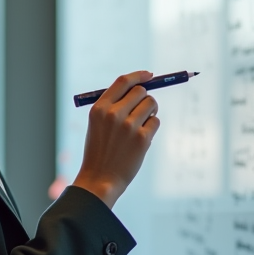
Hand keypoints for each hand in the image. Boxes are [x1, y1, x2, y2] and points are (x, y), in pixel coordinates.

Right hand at [72, 70, 160, 207]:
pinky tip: (141, 139)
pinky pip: (155, 122)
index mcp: (99, 108)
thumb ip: (114, 106)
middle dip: (145, 97)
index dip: (139, 76)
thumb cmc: (100, 151)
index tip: (149, 75)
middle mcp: (113, 114)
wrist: (99, 179)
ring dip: (151, 112)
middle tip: (143, 109)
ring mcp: (129, 126)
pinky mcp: (142, 138)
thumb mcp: (97, 125)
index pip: (123, 82)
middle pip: (140, 91)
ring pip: (151, 104)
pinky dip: (152, 127)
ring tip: (141, 125)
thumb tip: (140, 89)